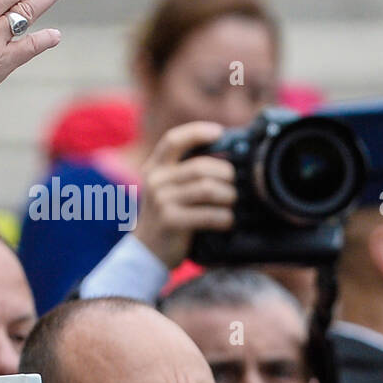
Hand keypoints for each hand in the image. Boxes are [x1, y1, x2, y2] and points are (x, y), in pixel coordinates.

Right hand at [133, 121, 236, 267]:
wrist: (147, 251)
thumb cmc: (169, 215)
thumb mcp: (167, 188)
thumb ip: (186, 172)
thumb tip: (227, 158)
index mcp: (154, 167)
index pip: (173, 140)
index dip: (197, 132)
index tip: (219, 132)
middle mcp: (155, 180)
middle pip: (200, 167)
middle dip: (226, 174)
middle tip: (234, 183)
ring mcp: (161, 201)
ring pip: (208, 189)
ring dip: (228, 196)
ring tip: (231, 203)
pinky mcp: (171, 221)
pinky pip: (209, 215)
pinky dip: (225, 218)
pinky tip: (227, 221)